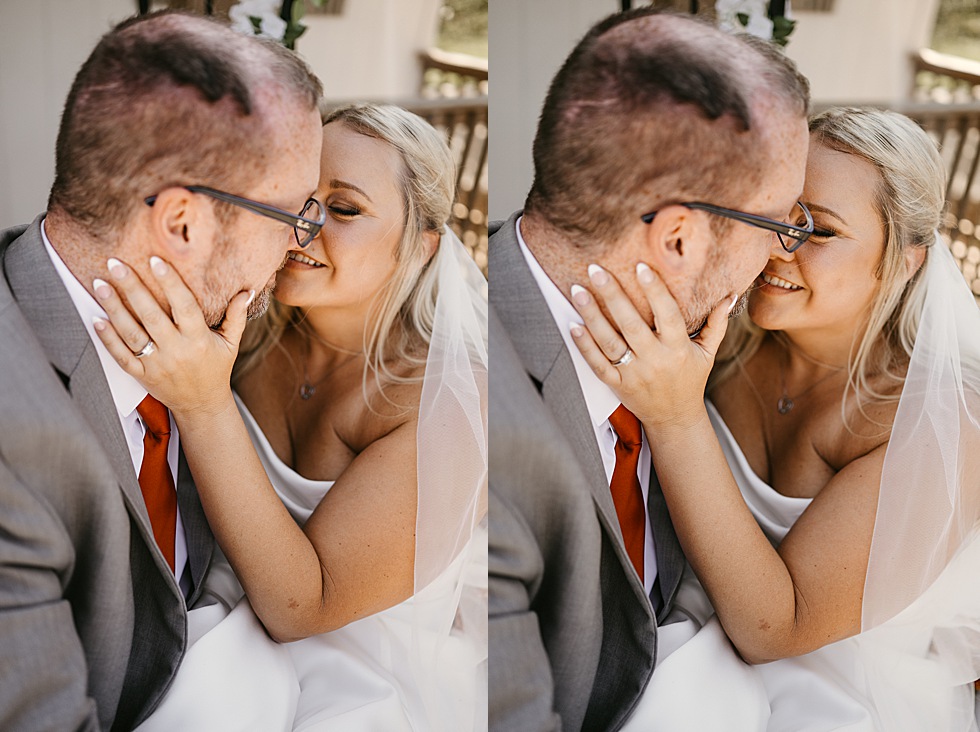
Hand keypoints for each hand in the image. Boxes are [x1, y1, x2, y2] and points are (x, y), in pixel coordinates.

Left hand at [91, 256, 250, 416]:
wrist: (202, 405)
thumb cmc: (216, 369)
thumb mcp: (231, 343)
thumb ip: (236, 317)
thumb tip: (247, 291)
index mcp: (199, 339)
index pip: (184, 306)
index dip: (170, 282)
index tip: (155, 260)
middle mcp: (177, 351)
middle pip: (151, 315)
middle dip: (132, 287)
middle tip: (115, 263)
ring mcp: (157, 364)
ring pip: (132, 333)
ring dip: (113, 308)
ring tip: (100, 284)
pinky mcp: (142, 375)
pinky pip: (121, 356)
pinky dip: (107, 338)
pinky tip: (96, 319)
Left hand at [569, 262, 733, 430]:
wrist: (674, 418)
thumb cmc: (690, 380)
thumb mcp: (707, 353)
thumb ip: (716, 323)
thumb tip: (730, 295)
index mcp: (678, 349)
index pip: (667, 314)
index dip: (655, 290)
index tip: (640, 266)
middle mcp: (655, 360)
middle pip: (631, 324)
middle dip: (612, 295)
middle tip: (595, 269)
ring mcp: (633, 374)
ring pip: (609, 342)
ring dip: (592, 315)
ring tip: (578, 291)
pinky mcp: (617, 385)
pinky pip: (597, 364)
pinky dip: (584, 346)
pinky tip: (572, 325)